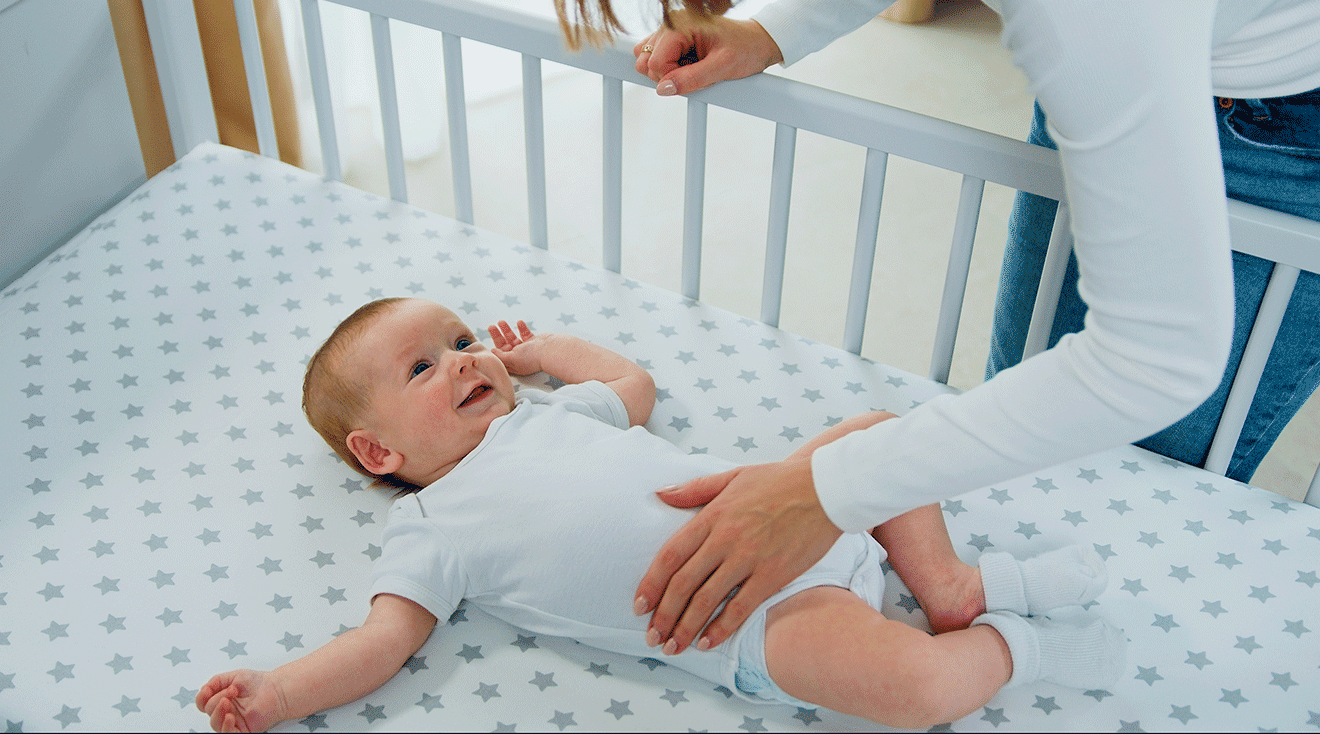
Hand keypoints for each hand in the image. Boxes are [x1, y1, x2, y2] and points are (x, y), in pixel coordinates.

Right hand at [196, 669, 285, 732]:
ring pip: (215, 723)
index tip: (208, 690)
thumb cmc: (259, 684)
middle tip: (231, 691)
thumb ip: (216, 681)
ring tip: (228, 702)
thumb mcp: (234, 676)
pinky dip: (226, 727)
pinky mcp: (242, 730)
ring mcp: (233, 721)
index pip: (203, 703)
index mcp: (222, 699)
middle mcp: (226, 711)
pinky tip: (230, 717)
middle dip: (217, 698)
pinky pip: (228, 733)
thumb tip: (205, 688)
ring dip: (218, 712)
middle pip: (209, 711)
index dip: (202, 697)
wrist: (276, 690)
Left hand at [487, 320, 543, 375]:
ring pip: (512, 338)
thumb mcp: (511, 358)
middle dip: (497, 336)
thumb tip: (492, 352)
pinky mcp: (532, 341)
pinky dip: (521, 327)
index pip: (500, 358)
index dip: (493, 351)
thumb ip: (501, 356)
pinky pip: (524, 333)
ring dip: (506, 329)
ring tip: (501, 322)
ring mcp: (526, 349)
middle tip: (491, 327)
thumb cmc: (531, 357)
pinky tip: (519, 322)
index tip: (488, 342)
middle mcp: (518, 357)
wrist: (550, 350)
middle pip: (504, 345)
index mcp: (512, 364)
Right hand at [634, 12, 782, 95]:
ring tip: (693, 67)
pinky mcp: (673, 40)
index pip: (654, 62)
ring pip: (648, 60)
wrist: (759, 41)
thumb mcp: (723, 67)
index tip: (695, 76)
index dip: (672, 78)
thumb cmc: (746, 48)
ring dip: (668, 72)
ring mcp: (670, 31)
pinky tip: (689, 65)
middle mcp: (672, 24)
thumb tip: (664, 89)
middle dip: (668, 75)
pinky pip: (656, 58)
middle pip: (646, 61)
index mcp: (681, 24)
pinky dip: (670, 68)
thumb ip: (692, 78)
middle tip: (695, 71)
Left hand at [635, 456, 841, 653]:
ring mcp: (749, 558)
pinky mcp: (773, 574)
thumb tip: (660, 494)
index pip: (671, 555)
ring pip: (708, 599)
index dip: (652, 583)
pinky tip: (707, 642)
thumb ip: (694, 489)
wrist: (825, 488)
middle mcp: (725, 539)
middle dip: (664, 614)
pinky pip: (741, 607)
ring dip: (686, 627)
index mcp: (712, 516)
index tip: (639, 605)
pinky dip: (722, 628)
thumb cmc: (779, 480)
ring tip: (673, 646)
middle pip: (684, 583)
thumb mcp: (731, 476)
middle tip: (652, 636)